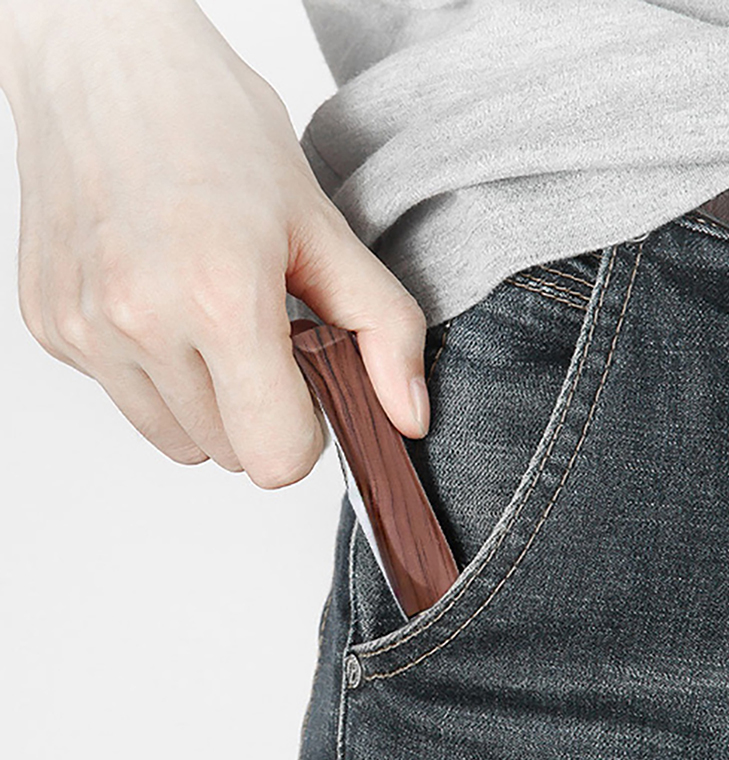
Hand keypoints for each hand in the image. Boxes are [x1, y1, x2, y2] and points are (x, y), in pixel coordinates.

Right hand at [5, 0, 429, 488]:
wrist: (105, 63)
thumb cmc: (215, 127)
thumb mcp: (323, 225)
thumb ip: (382, 330)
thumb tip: (410, 418)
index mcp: (221, 298)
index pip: (277, 459)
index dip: (306, 430)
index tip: (307, 380)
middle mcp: (139, 324)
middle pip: (230, 455)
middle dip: (260, 410)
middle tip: (262, 333)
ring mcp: (84, 330)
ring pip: (178, 440)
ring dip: (209, 402)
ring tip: (212, 318)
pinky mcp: (49, 326)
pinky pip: (128, 399)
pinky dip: (157, 373)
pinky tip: (162, 302)